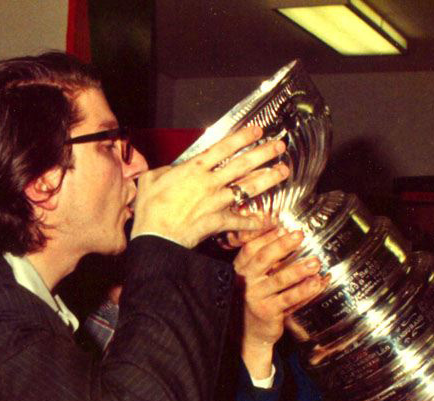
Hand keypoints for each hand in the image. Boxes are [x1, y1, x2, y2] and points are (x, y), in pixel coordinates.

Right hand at [131, 126, 289, 247]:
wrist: (156, 236)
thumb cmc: (150, 209)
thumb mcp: (150, 180)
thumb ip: (164, 171)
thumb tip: (169, 170)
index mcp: (193, 169)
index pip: (223, 148)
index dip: (242, 138)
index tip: (257, 130)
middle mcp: (209, 182)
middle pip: (242, 164)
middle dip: (263, 153)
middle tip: (279, 146)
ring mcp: (215, 201)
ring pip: (247, 188)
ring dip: (267, 179)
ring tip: (283, 172)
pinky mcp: (218, 221)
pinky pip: (241, 221)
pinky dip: (255, 222)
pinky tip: (268, 221)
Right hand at [234, 228, 326, 378]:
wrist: (251, 332)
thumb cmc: (257, 299)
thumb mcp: (257, 277)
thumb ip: (267, 258)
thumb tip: (285, 231)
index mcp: (241, 269)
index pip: (251, 248)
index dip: (267, 236)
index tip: (283, 227)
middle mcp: (245, 281)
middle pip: (263, 258)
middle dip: (282, 245)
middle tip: (300, 235)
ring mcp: (255, 297)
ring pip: (279, 279)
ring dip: (299, 269)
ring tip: (315, 262)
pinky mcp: (267, 311)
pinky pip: (289, 299)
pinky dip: (304, 290)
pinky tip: (316, 283)